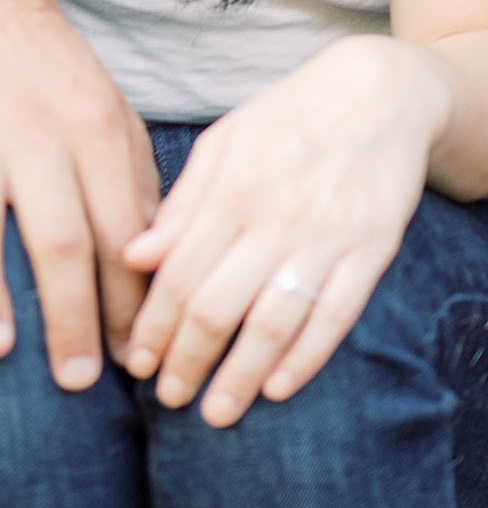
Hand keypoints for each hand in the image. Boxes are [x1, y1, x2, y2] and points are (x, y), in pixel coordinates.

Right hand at [0, 0, 159, 391]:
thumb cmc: (56, 75)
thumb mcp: (113, 116)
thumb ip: (135, 190)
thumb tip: (150, 279)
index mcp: (91, 127)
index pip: (118, 230)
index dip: (126, 301)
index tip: (128, 359)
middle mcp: (31, 130)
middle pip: (56, 235)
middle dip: (69, 316)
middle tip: (74, 381)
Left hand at [121, 35, 450, 426]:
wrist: (374, 96)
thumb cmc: (285, 120)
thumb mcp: (222, 144)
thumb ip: (180, 204)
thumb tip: (133, 257)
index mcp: (229, 188)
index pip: (178, 273)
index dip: (153, 325)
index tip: (135, 362)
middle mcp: (274, 217)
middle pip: (218, 306)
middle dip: (187, 360)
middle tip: (167, 397)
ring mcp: (325, 238)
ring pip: (273, 324)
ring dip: (240, 376)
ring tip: (215, 411)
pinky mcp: (370, 253)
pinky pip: (334, 319)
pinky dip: (304, 360)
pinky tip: (277, 388)